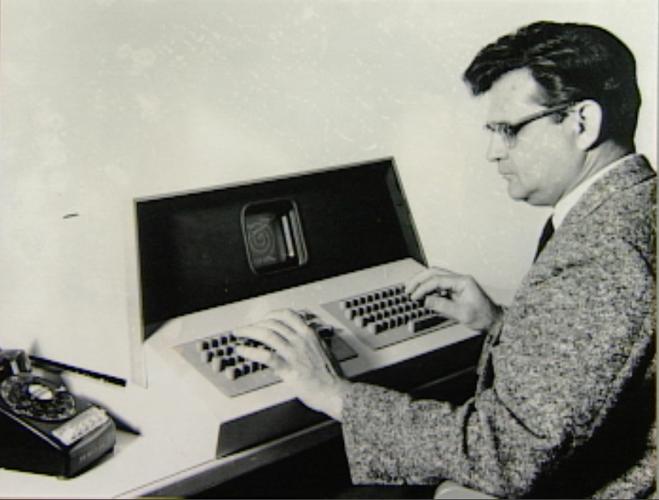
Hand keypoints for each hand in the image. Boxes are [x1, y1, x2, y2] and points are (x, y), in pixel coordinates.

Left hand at [234, 309, 349, 420]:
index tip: (263, 318)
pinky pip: (266, 356)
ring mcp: (294, 353)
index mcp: (310, 334)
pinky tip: (242, 350)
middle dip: (256, 323)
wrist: (337, 392)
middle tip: (246, 328)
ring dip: (250, 332)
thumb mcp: (324, 350)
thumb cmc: (331, 376)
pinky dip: (251, 351)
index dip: (271, 314)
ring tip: (239, 334)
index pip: (287, 315)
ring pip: (267, 334)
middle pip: (273, 323)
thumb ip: (311, 342)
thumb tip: (300, 339)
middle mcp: (301, 340)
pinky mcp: (289, 369)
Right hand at [405, 267, 502, 330]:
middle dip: (419, 279)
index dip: (423, 287)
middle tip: (408, 288)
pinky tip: (423, 295)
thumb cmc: (483, 317)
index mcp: (463, 282)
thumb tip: (426, 300)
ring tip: (412, 290)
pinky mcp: (456, 291)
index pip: (437, 280)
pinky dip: (428, 288)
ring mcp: (458, 284)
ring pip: (436, 277)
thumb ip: (443, 306)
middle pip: (435, 273)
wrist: (494, 322)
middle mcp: (460, 280)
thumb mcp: (463, 314)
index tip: (414, 296)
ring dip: (423, 282)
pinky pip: (439, 285)